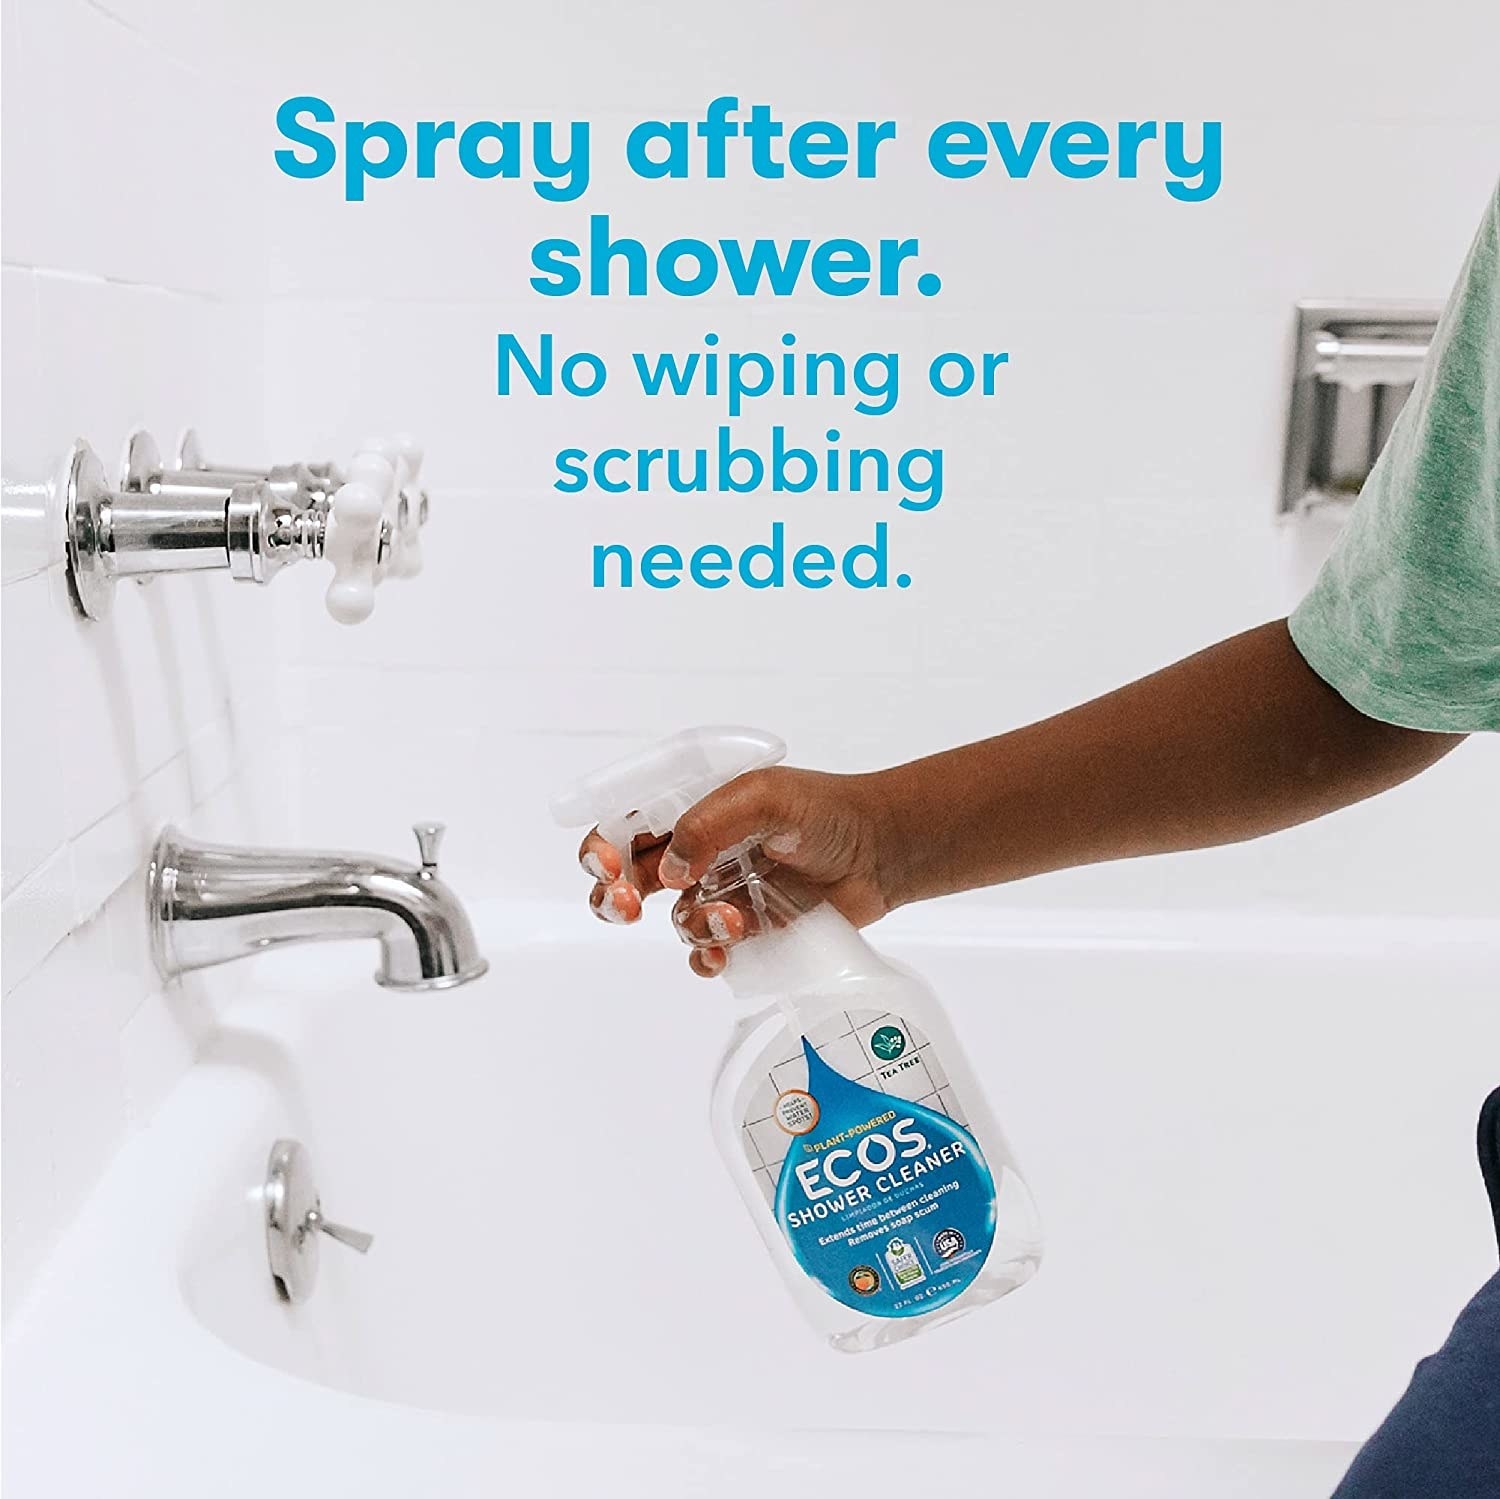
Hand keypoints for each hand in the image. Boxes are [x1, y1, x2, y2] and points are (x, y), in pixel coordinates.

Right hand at [577, 767, 893, 976]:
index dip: (603, 846)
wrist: (880, 852)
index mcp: (693, 808)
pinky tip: (724, 954)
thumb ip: (712, 822)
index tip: (609, 866)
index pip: (626, 824)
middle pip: (630, 878)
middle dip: (615, 895)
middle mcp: (698, 851)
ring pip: (674, 919)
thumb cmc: (826, 810)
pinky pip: (706, 952)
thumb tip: (673, 867)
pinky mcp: (747, 929)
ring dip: (692, 924)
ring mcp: (721, 892)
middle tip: (628, 904)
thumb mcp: (766, 796)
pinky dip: (706, 957)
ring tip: (732, 919)